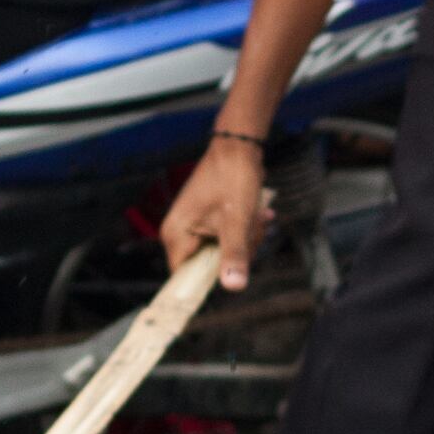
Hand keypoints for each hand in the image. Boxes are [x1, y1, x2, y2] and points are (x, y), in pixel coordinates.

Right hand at [161, 135, 271, 290]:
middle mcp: (179, 232)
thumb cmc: (233, 179)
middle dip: (237, 252)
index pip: (184, 277)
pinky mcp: (206, 219)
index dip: (208, 282)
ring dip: (245, 238)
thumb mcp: (237, 222)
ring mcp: (193, 225)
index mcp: (176, 234)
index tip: (233, 270)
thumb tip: (233, 287)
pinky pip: (227, 237)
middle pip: (209, 265)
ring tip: (255, 217)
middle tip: (250, 231)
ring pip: (223, 251)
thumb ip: (234, 256)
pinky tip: (257, 213)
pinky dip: (244, 229)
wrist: (239, 147)